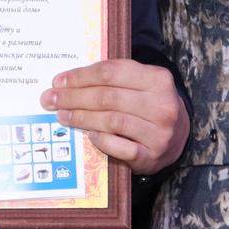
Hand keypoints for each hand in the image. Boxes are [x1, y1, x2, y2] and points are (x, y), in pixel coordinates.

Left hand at [41, 61, 187, 174]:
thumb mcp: (141, 85)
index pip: (111, 72)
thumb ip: (113, 80)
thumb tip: (67, 82)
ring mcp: (159, 132)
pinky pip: (121, 148)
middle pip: (108, 97)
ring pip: (112, 121)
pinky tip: (89, 136)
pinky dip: (102, 141)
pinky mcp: (152, 155)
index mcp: (158, 79)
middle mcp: (162, 104)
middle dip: (74, 97)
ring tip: (63, 116)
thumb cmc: (149, 106)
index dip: (81, 76)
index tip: (58, 81)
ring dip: (82, 118)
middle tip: (51, 100)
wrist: (178, 137)